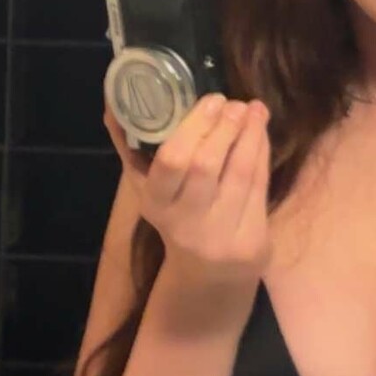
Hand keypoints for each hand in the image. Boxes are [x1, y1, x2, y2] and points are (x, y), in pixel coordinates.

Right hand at [103, 91, 273, 296]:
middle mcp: (186, 223)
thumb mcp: (148, 188)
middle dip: (224, 127)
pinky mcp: (251, 242)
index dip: (195, 127)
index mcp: (155, 204)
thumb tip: (113, 103)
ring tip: (254, 108)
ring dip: (251, 134)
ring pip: (241, 173)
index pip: (170, 163)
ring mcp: (221, 236)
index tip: (212, 99)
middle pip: (206, 166)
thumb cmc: (176, 215)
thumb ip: (132, 147)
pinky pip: (260, 188)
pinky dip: (262, 153)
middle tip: (235, 102)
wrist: (209, 275)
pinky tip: (261, 132)